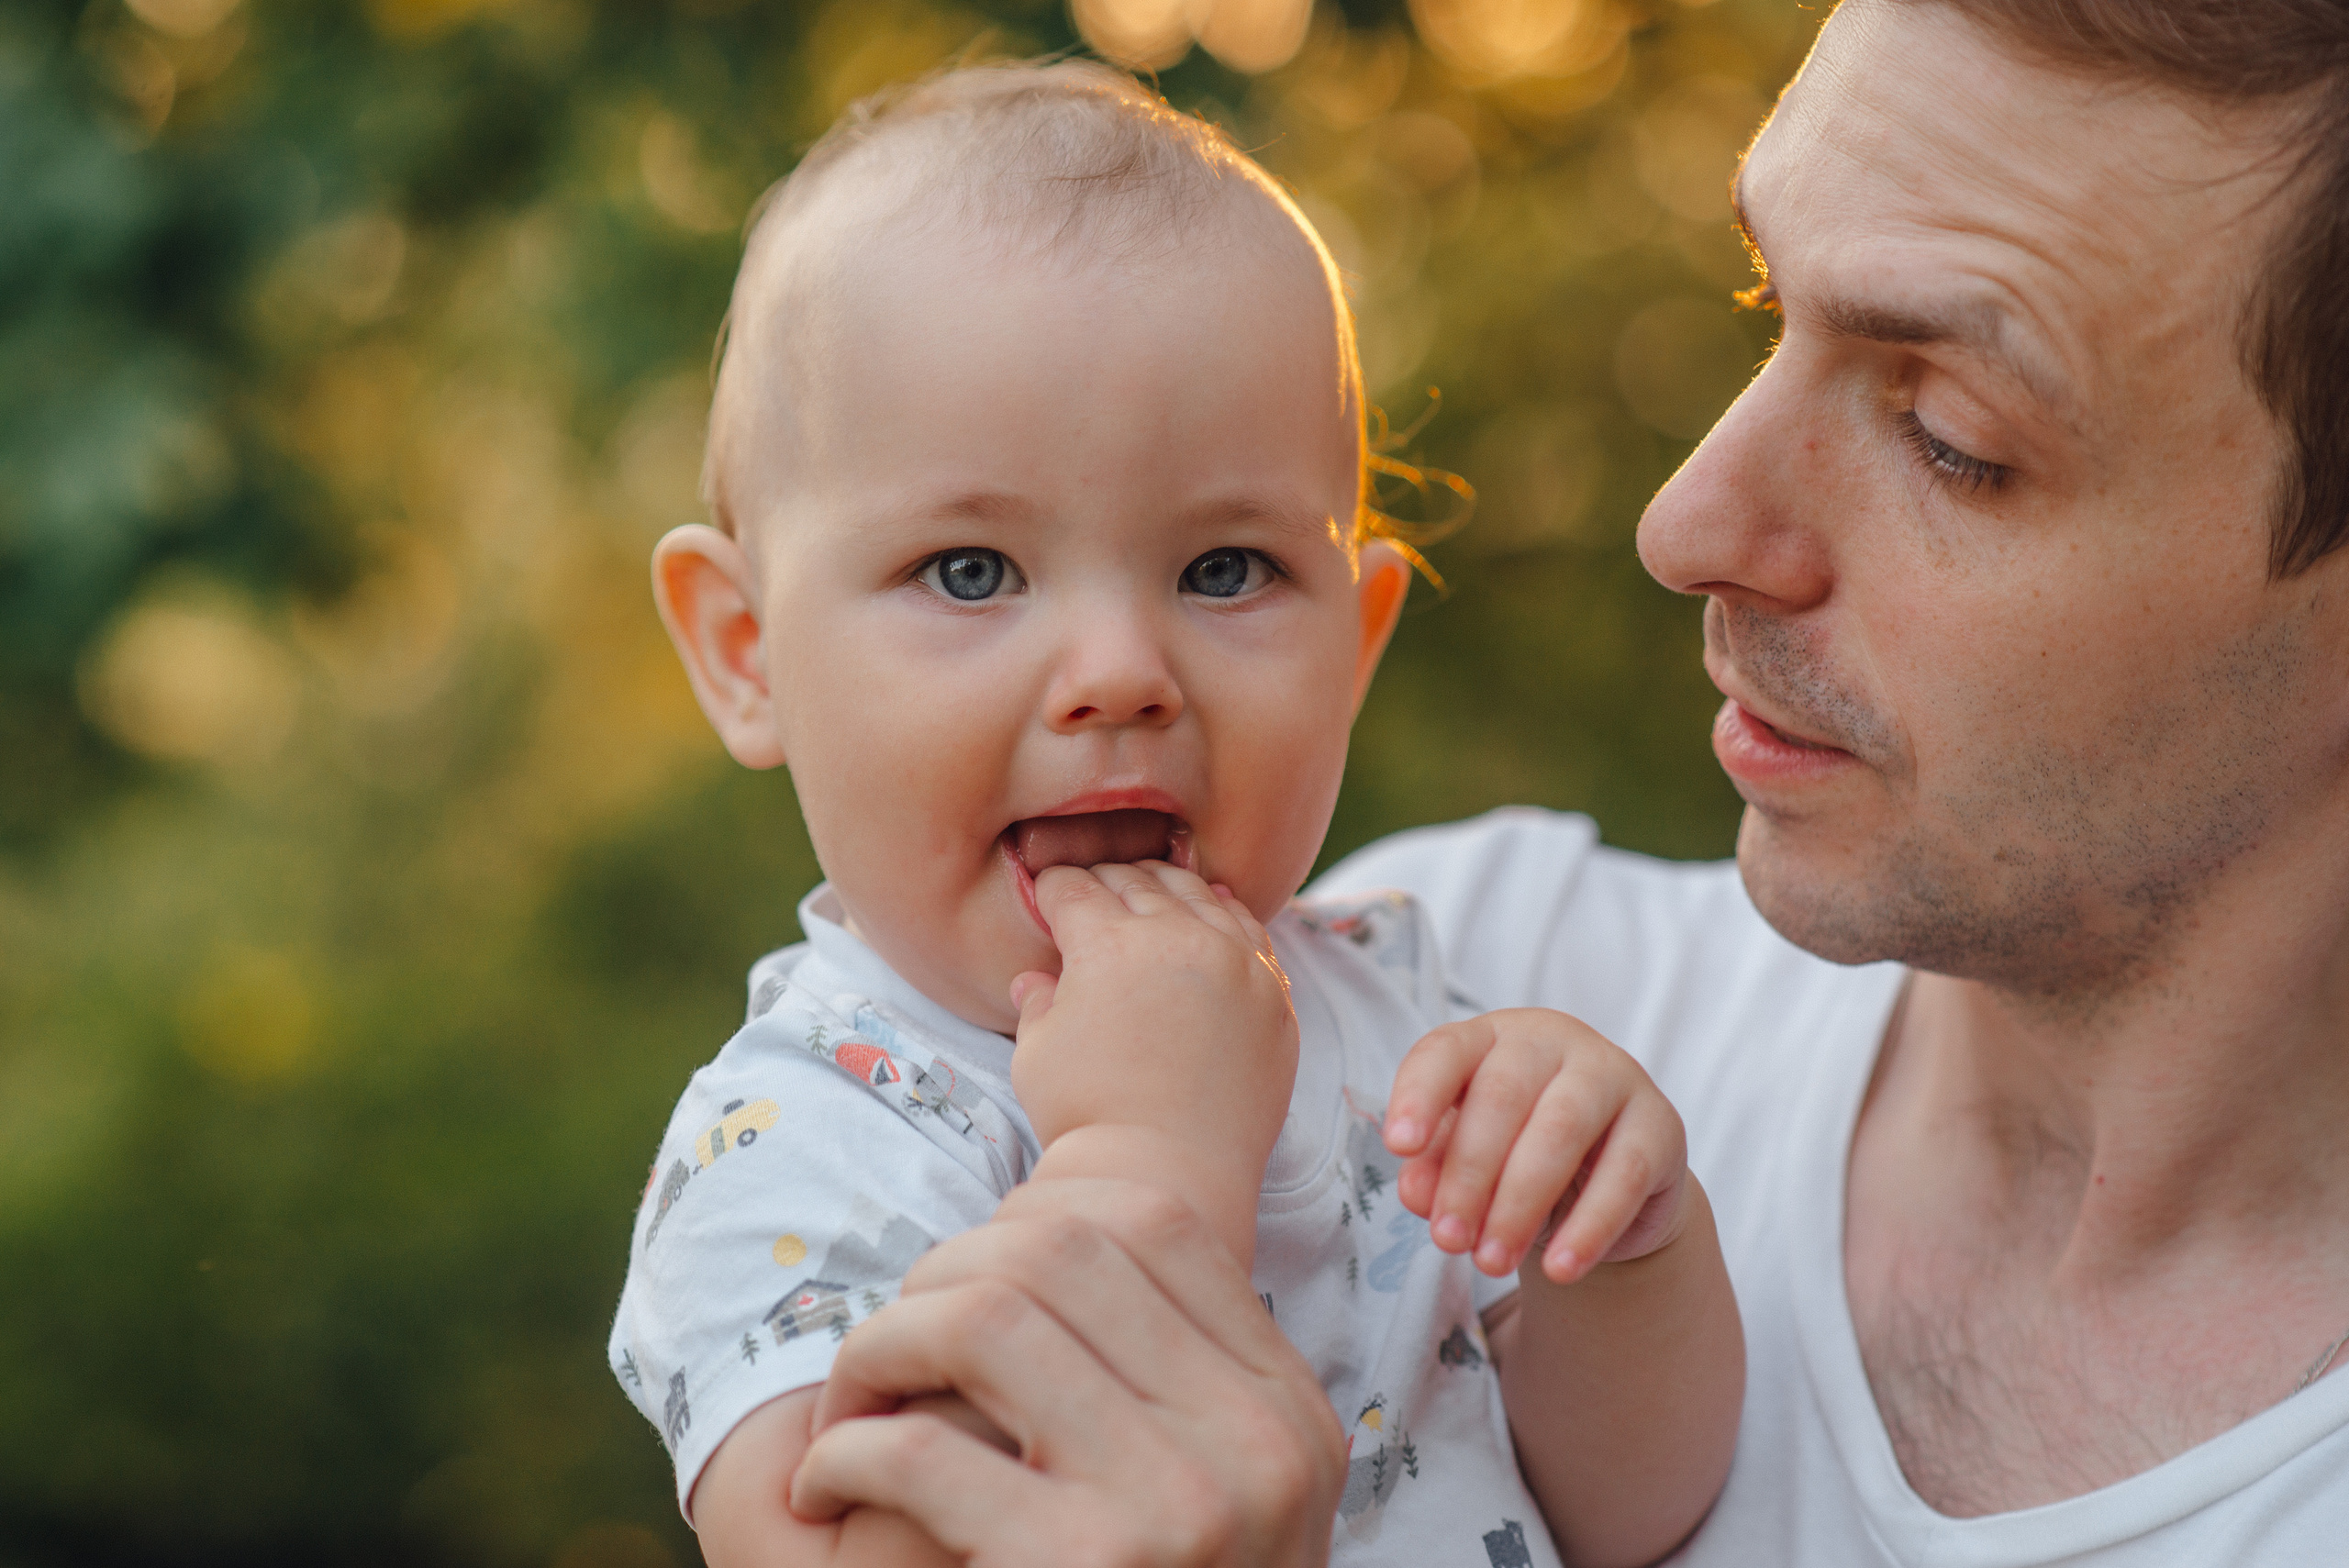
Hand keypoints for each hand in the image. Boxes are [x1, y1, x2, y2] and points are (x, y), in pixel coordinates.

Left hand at [789, 1177, 1347, 1566]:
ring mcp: (1176, 1512)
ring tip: (848, 1406)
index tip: (961, 1287)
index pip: (1149, 1225)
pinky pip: (921, 1449)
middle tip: (886, 1350)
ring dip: (880, 1347)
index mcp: (1288, 1416)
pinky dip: (845, 1452)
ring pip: (984, 1318)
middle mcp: (1253, 1449)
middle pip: (1058, 1250)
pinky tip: (826, 1484)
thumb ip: (1179, 1388)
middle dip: (938, 1275)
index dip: (1026, 1225)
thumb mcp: (1233, 1503)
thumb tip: (1040, 1241)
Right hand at [1006, 861, 1298, 1264]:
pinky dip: (1224, 912)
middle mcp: (1175, 937)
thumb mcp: (1037, 1055)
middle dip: (1106, 880)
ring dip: (1165, 885)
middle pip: (1136, 882)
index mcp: (1107, 943)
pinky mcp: (1272, 992)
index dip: (1053, 888)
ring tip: (1149, 887)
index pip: (1074, 890)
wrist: (1168, 1173)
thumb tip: (1034, 979)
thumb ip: (1038, 1005)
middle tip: (1092, 888)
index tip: (1047, 893)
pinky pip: (1249, 930)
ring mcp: (1234, 961)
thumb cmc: (1088, 1117)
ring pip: (1197, 895)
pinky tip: (1212, 909)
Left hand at [1383, 1008, 1689, 1282]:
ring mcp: (1613, 1074)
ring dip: (1519, 1204)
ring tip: (1490, 1262)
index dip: (1419, 1096)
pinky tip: (1560, 1269)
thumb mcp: (1472, 1161)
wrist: (1613, 1186)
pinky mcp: (1661, 1124)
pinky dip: (1588, 1227)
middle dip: (1468, 1176)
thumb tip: (1416, 1193)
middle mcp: (1553, 1041)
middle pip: (1501, 1097)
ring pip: (1560, 1131)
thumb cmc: (1521, 1156)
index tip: (1399, 1148)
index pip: (1446, 1051)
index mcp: (1492, 1037)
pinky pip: (1624, 1174)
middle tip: (1448, 1241)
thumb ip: (1439, 1169)